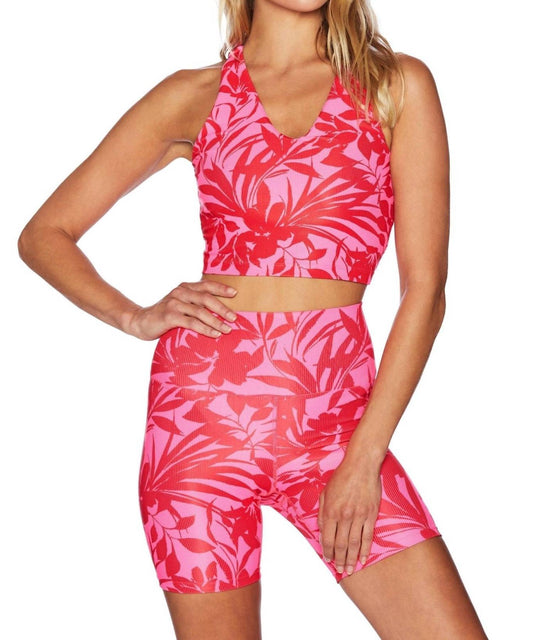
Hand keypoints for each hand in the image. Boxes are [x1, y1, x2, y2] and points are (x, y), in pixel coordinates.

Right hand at [124, 280, 237, 339]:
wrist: (141, 322)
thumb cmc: (165, 315)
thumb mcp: (180, 305)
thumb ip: (195, 303)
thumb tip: (220, 311)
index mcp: (185, 287)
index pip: (206, 285)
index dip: (221, 288)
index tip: (235, 293)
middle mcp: (180, 292)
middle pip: (206, 298)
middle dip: (223, 308)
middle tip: (234, 318)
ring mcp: (174, 303)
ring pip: (201, 312)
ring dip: (216, 321)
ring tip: (227, 329)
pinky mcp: (169, 316)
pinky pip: (192, 323)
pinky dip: (205, 329)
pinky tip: (214, 334)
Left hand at [318, 459, 381, 574]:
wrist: (361, 465)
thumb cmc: (341, 477)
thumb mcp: (325, 492)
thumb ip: (322, 512)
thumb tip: (321, 530)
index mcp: (331, 511)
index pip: (328, 538)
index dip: (327, 551)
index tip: (327, 560)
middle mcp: (345, 516)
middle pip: (341, 544)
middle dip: (339, 560)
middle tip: (339, 570)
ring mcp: (359, 516)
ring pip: (354, 544)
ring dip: (351, 559)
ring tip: (349, 570)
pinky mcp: (371, 514)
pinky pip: (368, 536)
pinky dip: (365, 550)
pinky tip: (363, 559)